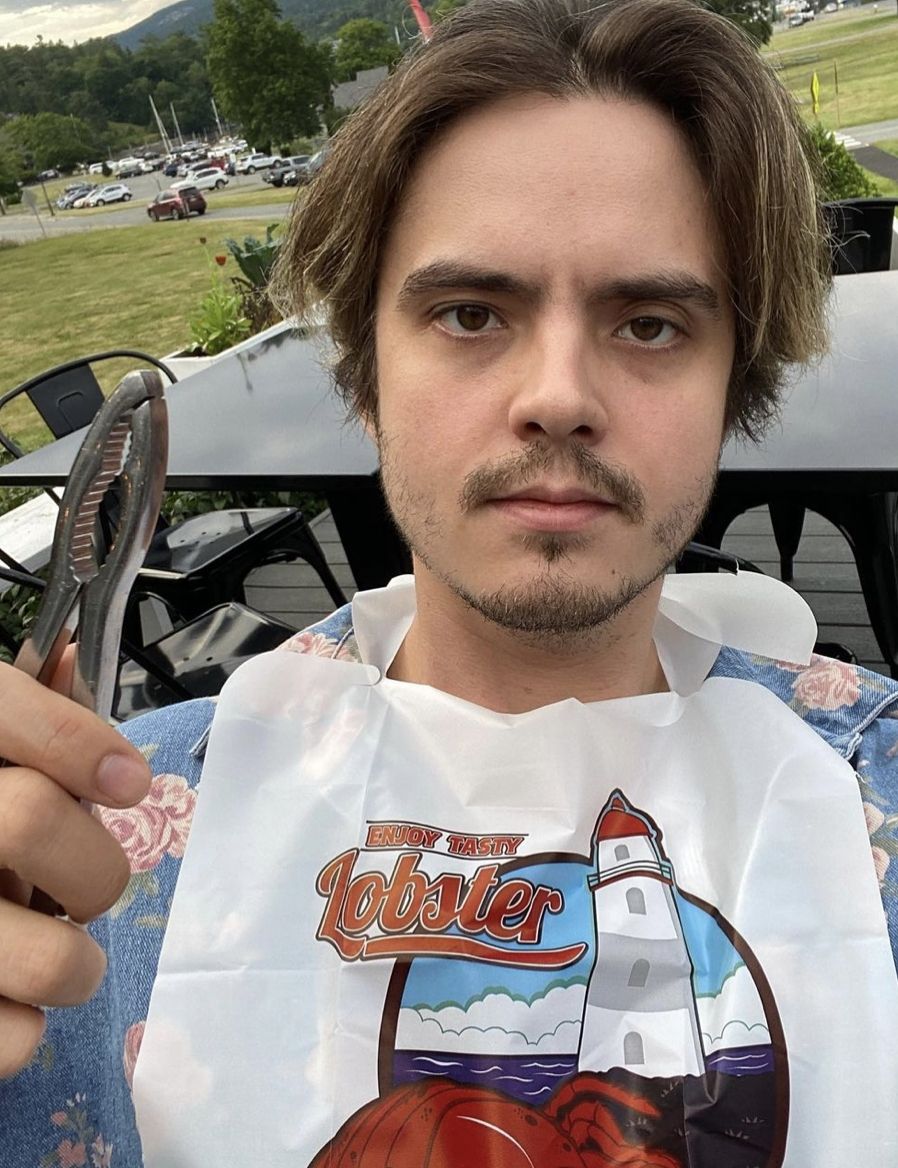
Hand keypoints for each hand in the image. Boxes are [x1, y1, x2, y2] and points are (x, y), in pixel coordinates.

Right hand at [0, 660, 150, 1076]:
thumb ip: (29, 715)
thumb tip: (71, 653)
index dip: (74, 740)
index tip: (129, 782)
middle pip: (29, 818)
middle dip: (93, 866)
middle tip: (91, 888)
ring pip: (51, 958)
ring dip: (78, 965)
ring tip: (61, 956)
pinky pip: (12, 1040)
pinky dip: (27, 1030)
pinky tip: (7, 1001)